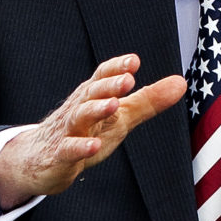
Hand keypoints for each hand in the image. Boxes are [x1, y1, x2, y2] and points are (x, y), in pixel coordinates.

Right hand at [0, 55, 188, 209]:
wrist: (40, 160)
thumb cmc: (85, 132)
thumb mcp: (121, 116)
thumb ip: (148, 100)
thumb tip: (181, 83)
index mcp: (93, 96)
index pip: (102, 76)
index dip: (117, 68)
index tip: (134, 61)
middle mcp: (78, 109)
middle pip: (92, 93)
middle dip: (109, 85)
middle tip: (128, 80)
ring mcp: (67, 131)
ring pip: (79, 116)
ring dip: (96, 109)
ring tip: (114, 104)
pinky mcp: (59, 155)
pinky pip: (68, 150)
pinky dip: (80, 147)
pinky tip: (93, 146)